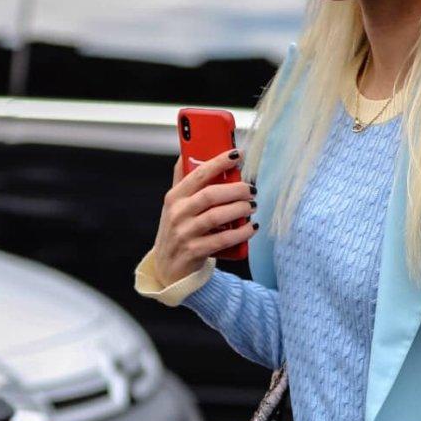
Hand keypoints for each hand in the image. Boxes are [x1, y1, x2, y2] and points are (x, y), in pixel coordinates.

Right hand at [148, 146, 253, 285]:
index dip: (219, 162)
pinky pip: (222, 239)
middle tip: (251, 189)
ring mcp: (184, 234)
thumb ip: (181, 180)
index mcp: (174, 197)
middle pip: (210, 195)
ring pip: (216, 216)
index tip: (238, 154)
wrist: (168, 269)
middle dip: (235, 189)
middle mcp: (177, 214)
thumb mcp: (174, 205)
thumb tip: (186, 151)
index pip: (197, 174)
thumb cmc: (177, 231)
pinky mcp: (194, 252)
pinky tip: (251, 227)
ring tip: (252, 206)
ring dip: (239, 209)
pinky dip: (240, 233)